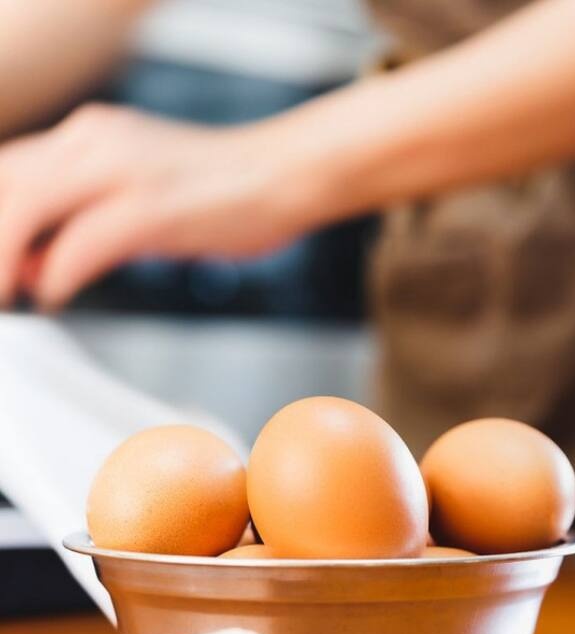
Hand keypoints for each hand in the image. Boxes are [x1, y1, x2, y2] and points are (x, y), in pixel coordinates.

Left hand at [0, 104, 308, 309]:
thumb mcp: (139, 201)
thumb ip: (82, 225)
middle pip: (3, 187)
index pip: (6, 172)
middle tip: (0, 290)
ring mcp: (121, 169)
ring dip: (6, 261)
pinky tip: (56, 297)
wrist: (287, 173)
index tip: (3, 266)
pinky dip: (57, 275)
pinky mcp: (150, 205)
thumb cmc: (226, 192)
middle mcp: (94, 140)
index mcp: (89, 136)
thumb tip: (30, 265)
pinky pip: (80, 242)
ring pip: (24, 209)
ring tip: (9, 298)